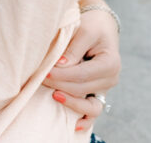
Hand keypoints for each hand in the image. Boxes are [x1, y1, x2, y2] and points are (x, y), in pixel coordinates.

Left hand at [43, 6, 120, 130]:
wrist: (100, 25)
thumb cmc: (91, 25)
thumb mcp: (84, 30)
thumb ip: (73, 48)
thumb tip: (61, 66)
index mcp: (110, 63)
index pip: (81, 75)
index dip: (61, 75)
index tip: (43, 72)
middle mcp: (111, 79)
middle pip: (82, 89)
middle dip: (59, 85)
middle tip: (40, 79)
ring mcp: (105, 88)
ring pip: (89, 104)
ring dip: (70, 102)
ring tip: (53, 96)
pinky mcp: (98, 92)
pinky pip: (93, 111)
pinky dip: (85, 119)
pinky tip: (73, 125)